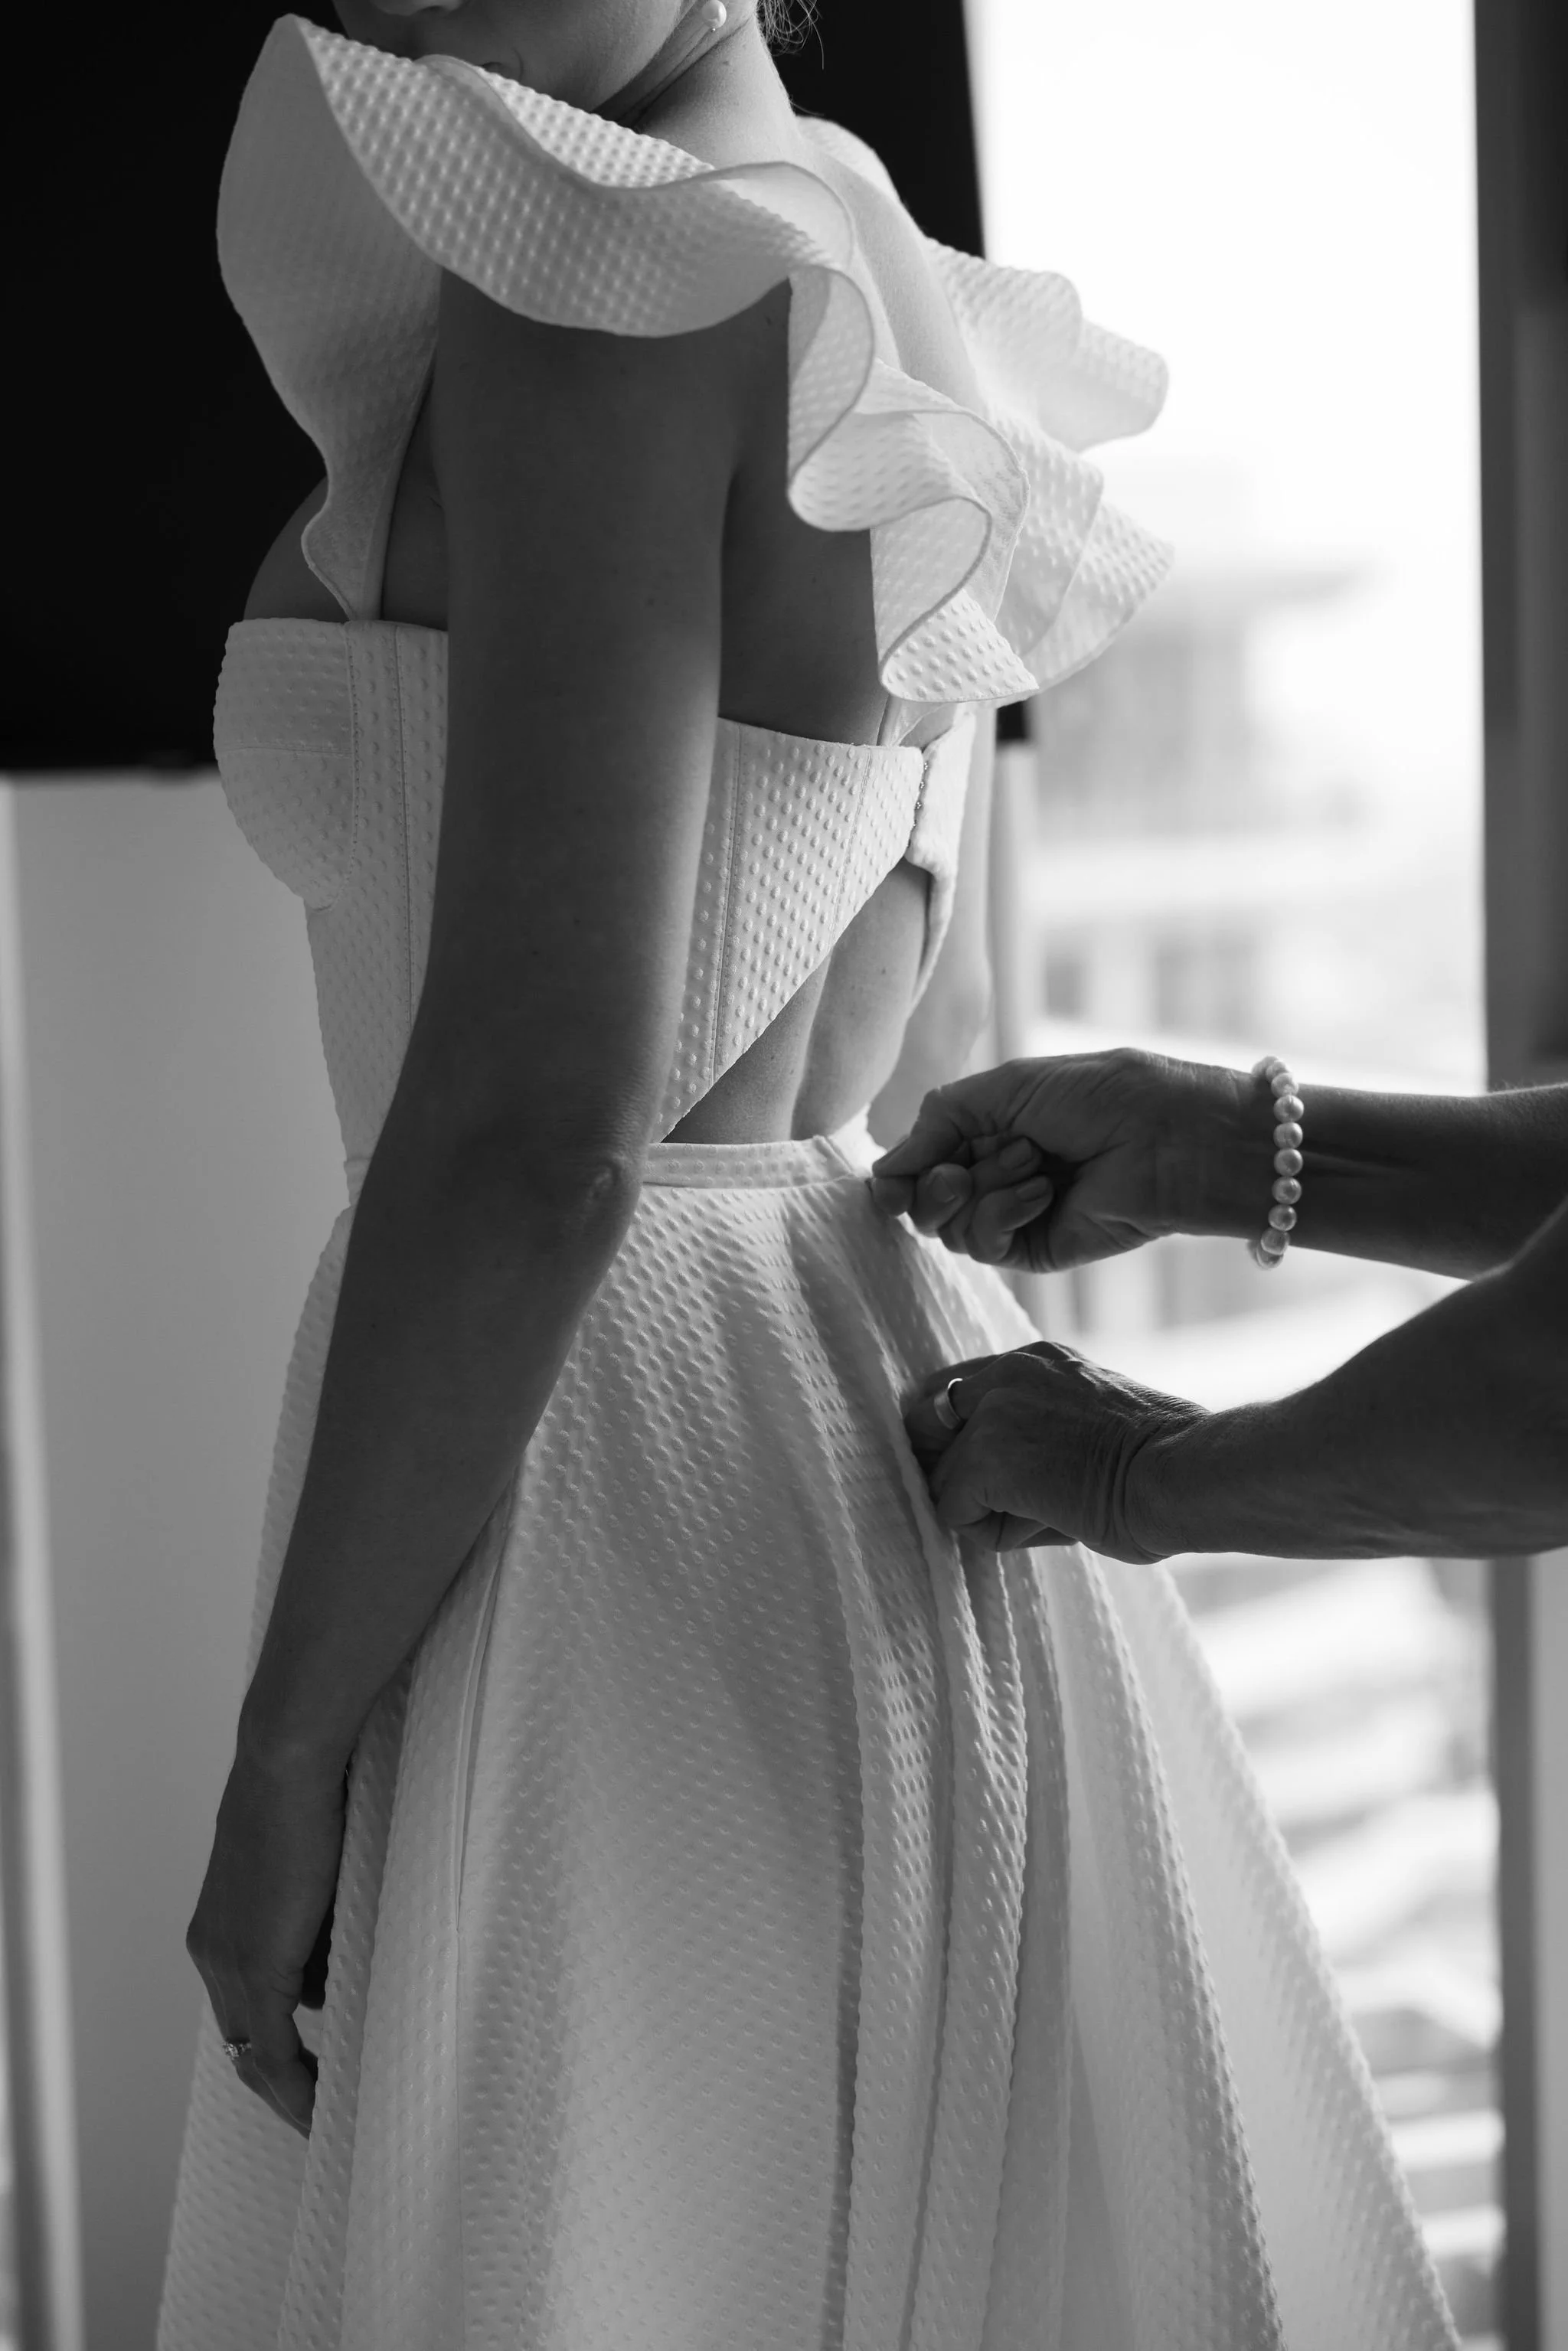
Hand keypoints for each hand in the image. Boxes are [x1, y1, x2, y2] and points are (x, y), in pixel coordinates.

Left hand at [184, 1748, 347, 2137]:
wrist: (290, 1762)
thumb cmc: (311, 1796)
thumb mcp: (310, 1873)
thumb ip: (314, 1929)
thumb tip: (330, 1980)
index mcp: (220, 1929)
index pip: (243, 2009)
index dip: (276, 2050)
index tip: (315, 2074)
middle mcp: (212, 1952)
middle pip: (242, 2045)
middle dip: (281, 2088)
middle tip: (323, 2115)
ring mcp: (228, 1961)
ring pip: (253, 2054)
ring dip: (293, 2090)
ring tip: (335, 2112)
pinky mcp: (255, 1965)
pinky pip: (271, 2049)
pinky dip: (295, 2087)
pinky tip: (322, 2108)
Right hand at [869, 1048, 1249, 1271]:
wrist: (1172, 1137)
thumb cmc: (1106, 1094)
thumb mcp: (1009, 1086)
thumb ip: (940, 1119)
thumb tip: (884, 1167)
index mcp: (993, 1129)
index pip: (921, 1160)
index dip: (900, 1171)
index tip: (887, 1182)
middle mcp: (999, 1174)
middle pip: (924, 1200)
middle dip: (935, 1181)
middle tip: (965, 1166)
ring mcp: (1018, 1215)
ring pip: (948, 1226)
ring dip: (982, 1189)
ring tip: (1034, 1162)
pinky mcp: (1038, 1250)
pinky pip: (984, 1246)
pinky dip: (1001, 1215)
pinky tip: (1042, 1193)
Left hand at [904, 1341, 1208, 1561]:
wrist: (1187, 1473)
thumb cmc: (1166, 1461)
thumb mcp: (1094, 1416)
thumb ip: (1041, 1423)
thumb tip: (997, 1470)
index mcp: (1037, 1358)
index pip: (952, 1388)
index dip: (957, 1438)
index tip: (983, 1470)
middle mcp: (1006, 1372)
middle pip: (926, 1424)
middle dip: (955, 1470)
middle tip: (1011, 1501)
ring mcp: (991, 1412)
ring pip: (942, 1477)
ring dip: (985, 1508)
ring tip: (1050, 1513)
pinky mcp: (985, 1458)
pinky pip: (952, 1511)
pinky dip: (991, 1532)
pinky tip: (1046, 1523)